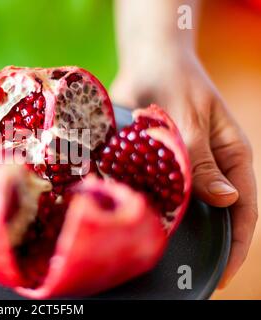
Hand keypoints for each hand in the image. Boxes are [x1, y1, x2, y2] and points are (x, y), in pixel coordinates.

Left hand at [111, 48, 257, 287]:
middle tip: (181, 271)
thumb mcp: (192, 118)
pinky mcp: (156, 164)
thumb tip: (227, 200)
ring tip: (158, 254)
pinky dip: (149, 207)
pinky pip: (156, 191)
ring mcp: (182, 167)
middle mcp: (208, 166)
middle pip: (213, 213)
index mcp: (231, 157)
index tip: (221, 274)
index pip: (243, 208)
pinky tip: (136, 221)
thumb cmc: (177, 81)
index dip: (237, 244)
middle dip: (204, 243)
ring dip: (174, 228)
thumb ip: (202, 159)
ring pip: (183, 206)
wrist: (148, 62)